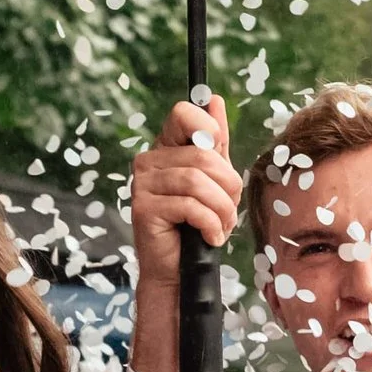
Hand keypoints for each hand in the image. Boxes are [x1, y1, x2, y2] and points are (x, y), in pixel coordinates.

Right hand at [129, 94, 239, 371]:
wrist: (176, 271)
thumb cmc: (195, 225)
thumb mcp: (212, 180)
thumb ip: (214, 143)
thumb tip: (215, 100)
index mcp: (165, 147)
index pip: (185, 113)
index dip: (210, 131)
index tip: (221, 164)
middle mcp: (148, 160)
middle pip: (203, 155)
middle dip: (228, 186)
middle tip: (228, 212)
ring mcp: (142, 183)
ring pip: (199, 181)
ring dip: (221, 209)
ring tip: (221, 227)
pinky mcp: (144, 208)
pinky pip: (191, 205)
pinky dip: (210, 224)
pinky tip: (209, 237)